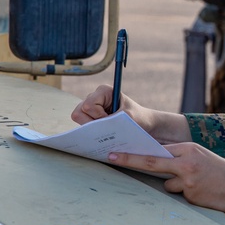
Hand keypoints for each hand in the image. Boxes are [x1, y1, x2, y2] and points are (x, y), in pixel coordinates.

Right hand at [71, 85, 191, 143]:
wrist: (145, 124)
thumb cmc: (139, 118)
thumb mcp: (127, 118)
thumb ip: (110, 120)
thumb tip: (93, 129)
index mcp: (104, 91)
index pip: (88, 106)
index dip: (97, 116)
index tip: (111, 119)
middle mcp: (95, 96)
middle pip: (79, 112)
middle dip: (91, 123)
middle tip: (106, 126)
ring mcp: (91, 107)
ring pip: (79, 119)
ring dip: (91, 127)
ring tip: (107, 129)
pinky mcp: (91, 117)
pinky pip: (83, 125)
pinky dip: (92, 131)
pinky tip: (104, 133)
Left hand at [107, 143, 224, 222]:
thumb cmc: (220, 173)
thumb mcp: (200, 158)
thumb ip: (180, 158)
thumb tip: (155, 163)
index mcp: (188, 149)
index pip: (156, 150)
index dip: (135, 152)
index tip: (115, 151)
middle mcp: (186, 161)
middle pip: (151, 162)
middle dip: (129, 160)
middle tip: (110, 158)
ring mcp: (188, 178)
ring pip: (167, 184)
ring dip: (176, 187)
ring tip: (198, 185)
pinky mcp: (191, 194)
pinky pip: (179, 195)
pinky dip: (187, 195)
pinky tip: (202, 193)